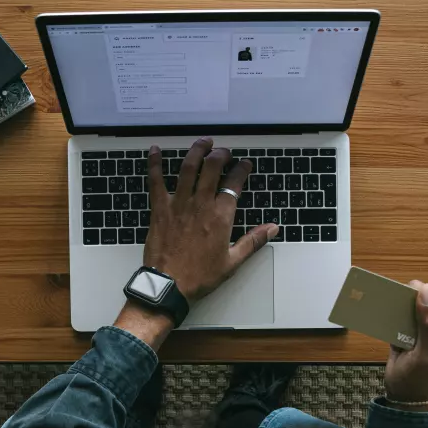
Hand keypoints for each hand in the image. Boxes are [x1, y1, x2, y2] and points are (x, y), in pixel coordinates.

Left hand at [142, 136, 278, 303]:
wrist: (169, 285)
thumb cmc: (199, 276)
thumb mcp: (232, 261)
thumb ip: (253, 241)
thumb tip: (272, 228)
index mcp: (220, 216)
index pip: (234, 183)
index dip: (241, 169)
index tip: (244, 165)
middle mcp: (200, 204)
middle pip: (212, 167)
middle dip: (220, 154)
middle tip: (224, 151)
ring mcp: (179, 204)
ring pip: (188, 168)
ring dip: (196, 150)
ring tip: (203, 142)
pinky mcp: (160, 209)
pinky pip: (156, 181)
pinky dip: (154, 164)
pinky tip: (154, 150)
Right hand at [383, 281, 427, 404]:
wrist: (406, 394)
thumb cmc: (418, 379)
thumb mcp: (426, 355)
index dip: (419, 300)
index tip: (403, 314)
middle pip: (427, 293)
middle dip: (410, 303)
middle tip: (399, 323)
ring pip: (415, 298)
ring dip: (402, 307)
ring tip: (395, 324)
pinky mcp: (420, 323)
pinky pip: (407, 308)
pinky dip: (397, 313)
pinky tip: (392, 324)